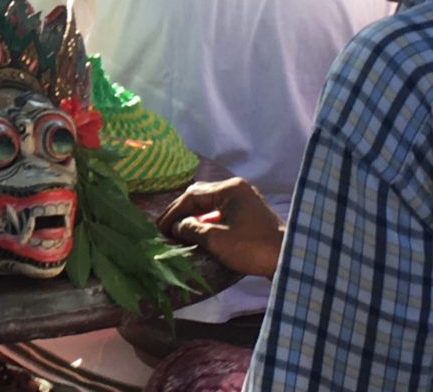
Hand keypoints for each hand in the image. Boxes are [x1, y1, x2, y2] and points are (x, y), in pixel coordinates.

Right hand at [157, 178, 284, 279]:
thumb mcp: (217, 239)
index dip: (173, 212)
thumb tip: (176, 227)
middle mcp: (237, 189)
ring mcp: (245, 201)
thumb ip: (191, 229)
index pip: (192, 195)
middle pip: (200, 196)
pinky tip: (198, 233)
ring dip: (193, 217)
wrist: (291, 260)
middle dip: (181, 212)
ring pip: (210, 205)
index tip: (160, 228)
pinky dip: (206, 221)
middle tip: (165, 228)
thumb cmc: (253, 247)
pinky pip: (221, 213)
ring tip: (178, 231)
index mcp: (230, 189)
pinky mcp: (250, 215)